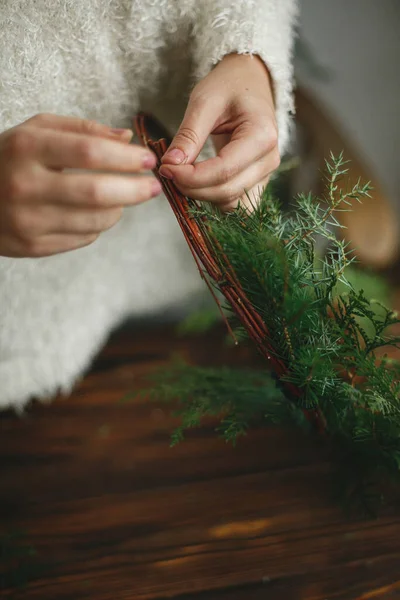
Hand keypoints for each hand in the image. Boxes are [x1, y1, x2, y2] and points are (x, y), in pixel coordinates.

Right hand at [0, 113, 160, 257]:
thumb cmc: (10, 158)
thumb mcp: (36, 131)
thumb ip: (82, 130)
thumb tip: (127, 137)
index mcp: (26, 148)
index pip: (90, 152)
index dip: (126, 157)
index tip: (148, 159)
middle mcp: (24, 185)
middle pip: (97, 192)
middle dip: (135, 190)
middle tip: (153, 186)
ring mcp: (27, 220)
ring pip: (95, 220)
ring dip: (120, 209)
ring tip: (124, 198)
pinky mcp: (32, 246)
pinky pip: (84, 238)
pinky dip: (100, 225)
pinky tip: (98, 213)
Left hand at [160, 53, 279, 210]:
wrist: (249, 83)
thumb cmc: (229, 86)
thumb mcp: (204, 101)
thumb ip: (188, 135)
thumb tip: (171, 165)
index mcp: (262, 136)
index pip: (223, 171)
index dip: (191, 177)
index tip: (165, 168)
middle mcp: (269, 160)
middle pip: (226, 192)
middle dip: (192, 188)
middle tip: (168, 170)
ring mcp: (266, 174)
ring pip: (230, 203)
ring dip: (201, 196)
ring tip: (181, 175)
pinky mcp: (257, 182)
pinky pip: (235, 203)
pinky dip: (213, 198)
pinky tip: (196, 183)